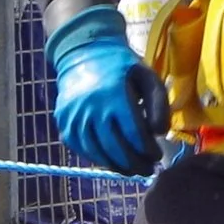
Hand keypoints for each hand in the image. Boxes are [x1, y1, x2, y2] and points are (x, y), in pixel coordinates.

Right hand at [45, 4, 168, 175]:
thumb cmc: (123, 68)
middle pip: (115, 147)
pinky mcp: (63, 123)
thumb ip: (159, 105)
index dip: (147, 150)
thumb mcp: (148, 78)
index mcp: (113, 96)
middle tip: (148, 170)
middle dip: (135, 163)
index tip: (158, 156)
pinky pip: (81, 148)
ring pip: (96, 152)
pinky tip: (112, 160)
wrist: (84, 54)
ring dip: (116, 166)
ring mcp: (73, 117)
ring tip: (132, 170)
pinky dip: (97, 158)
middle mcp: (90, 109)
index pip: (133, 134)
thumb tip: (159, 133)